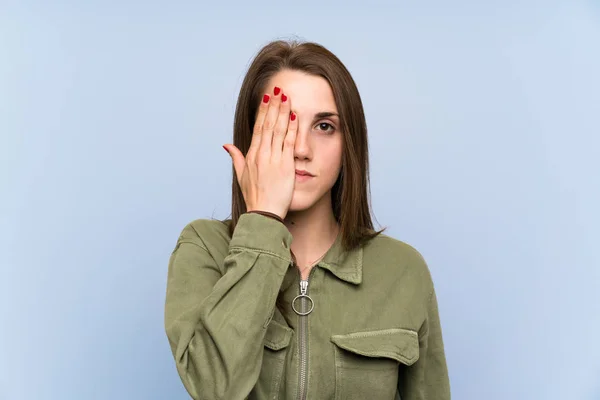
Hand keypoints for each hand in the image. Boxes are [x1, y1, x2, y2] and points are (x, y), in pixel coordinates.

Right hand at [223, 87, 297, 219]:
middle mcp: (261, 155)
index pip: (258, 128)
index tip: (267, 97)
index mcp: (251, 155)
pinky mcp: (285, 166)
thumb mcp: (241, 176)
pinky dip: (292, 129)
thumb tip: (226, 144)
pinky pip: (289, 143)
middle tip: (278, 89)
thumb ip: (236, 158)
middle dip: (273, 105)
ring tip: (287, 97)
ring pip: (278, 130)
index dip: (262, 111)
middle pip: (268, 124)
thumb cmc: (254, 197)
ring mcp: (273, 159)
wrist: (263, 214)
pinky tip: (295, 116)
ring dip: (283, 112)